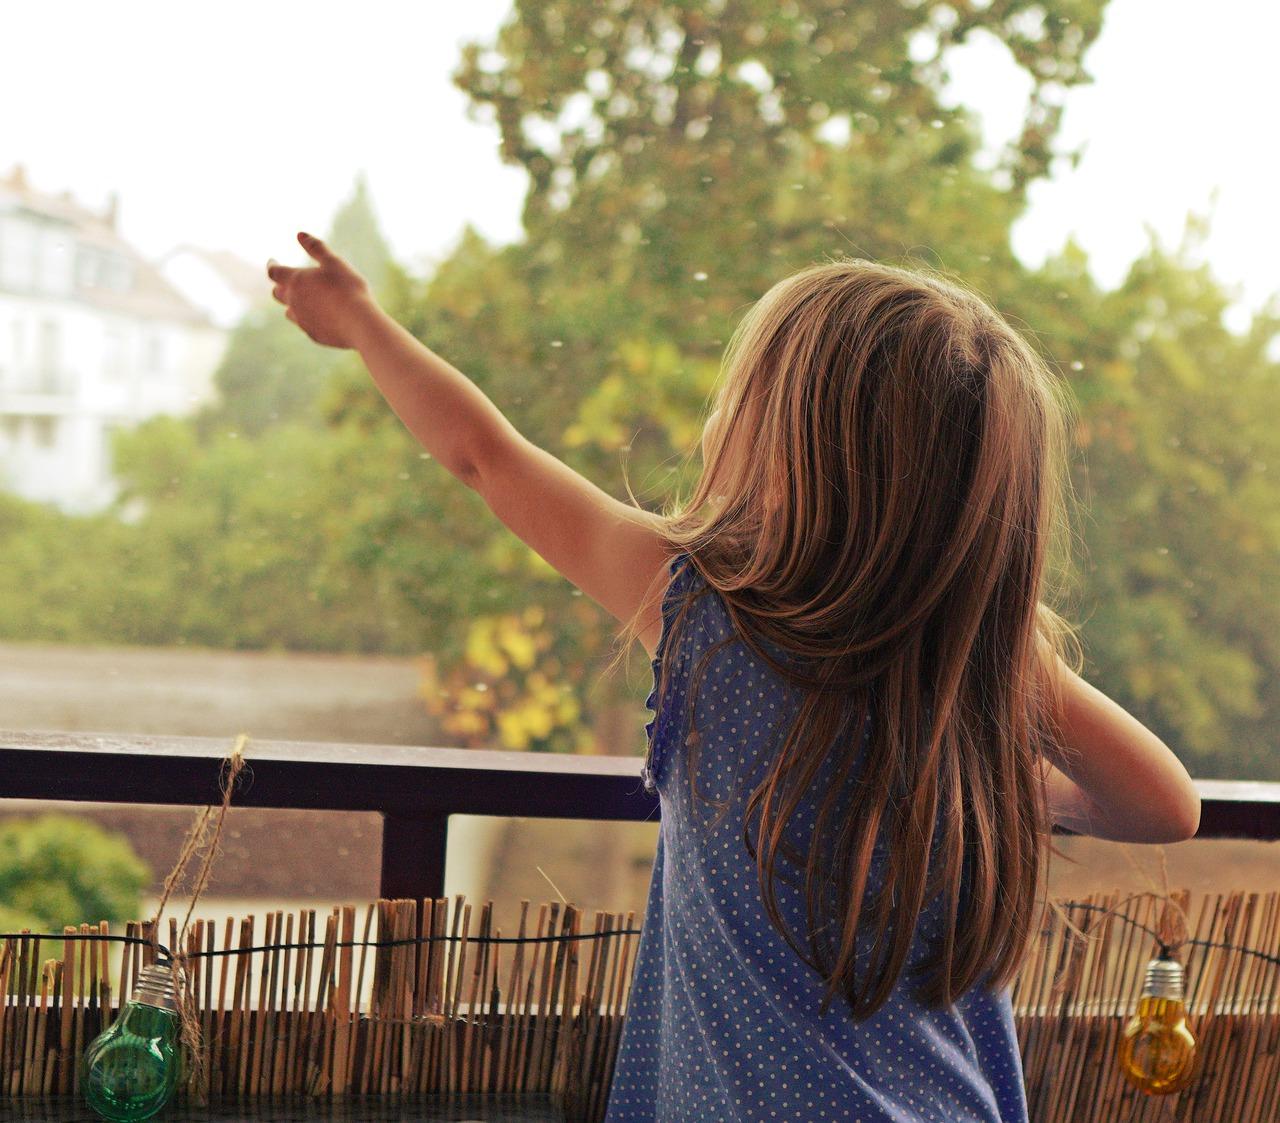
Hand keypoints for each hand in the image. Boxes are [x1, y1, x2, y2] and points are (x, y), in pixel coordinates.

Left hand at [266, 232, 376, 348]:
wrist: (359, 323)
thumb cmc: (348, 288)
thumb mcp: (334, 262)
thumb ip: (316, 248)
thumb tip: (300, 234)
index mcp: (296, 280)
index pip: (273, 272)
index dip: (272, 265)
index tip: (273, 261)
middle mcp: (293, 301)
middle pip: (277, 293)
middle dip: (281, 285)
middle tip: (288, 281)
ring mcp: (302, 320)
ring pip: (289, 312)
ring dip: (293, 304)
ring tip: (305, 300)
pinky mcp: (313, 334)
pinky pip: (305, 325)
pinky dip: (308, 318)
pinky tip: (321, 316)